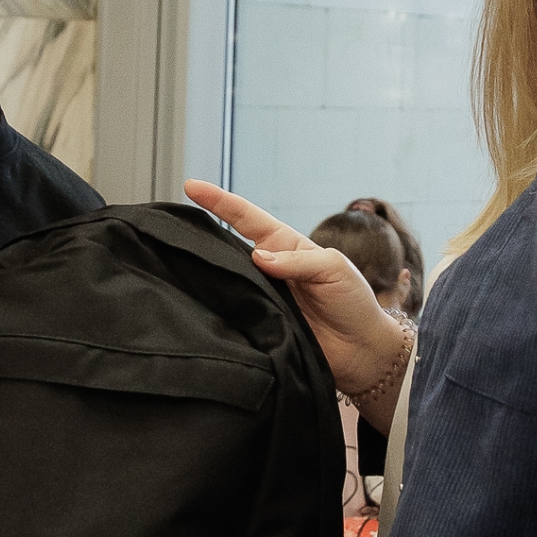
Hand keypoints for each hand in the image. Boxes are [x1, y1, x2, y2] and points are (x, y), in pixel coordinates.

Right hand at [185, 181, 407, 404]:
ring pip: (226, 281)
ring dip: (208, 274)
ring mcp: (261, 298)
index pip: (246, 218)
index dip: (219, 201)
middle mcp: (268, 270)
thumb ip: (298, 260)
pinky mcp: (258, 326)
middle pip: (227, 247)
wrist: (362, 350)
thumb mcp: (334, 268)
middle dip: (201, 235)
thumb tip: (258, 257)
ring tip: (180, 262)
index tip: (192, 186)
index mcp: (285, 246)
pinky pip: (233, 314)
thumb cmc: (353, 302)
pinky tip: (203, 304)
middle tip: (174, 229)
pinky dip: (219, 308)